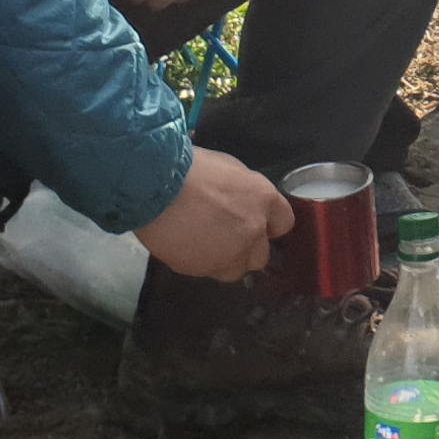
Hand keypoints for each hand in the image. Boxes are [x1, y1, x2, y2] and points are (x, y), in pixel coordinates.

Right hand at [133, 147, 291, 279]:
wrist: (153, 186)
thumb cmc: (189, 168)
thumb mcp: (229, 169)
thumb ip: (245, 192)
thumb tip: (245, 203)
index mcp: (263, 200)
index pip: (284, 223)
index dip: (269, 225)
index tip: (256, 223)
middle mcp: (253, 231)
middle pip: (261, 255)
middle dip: (247, 248)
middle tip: (225, 235)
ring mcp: (229, 254)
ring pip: (235, 269)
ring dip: (225, 260)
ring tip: (203, 244)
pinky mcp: (203, 269)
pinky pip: (208, 271)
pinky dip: (200, 262)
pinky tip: (185, 245)